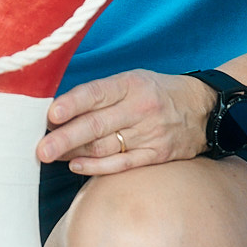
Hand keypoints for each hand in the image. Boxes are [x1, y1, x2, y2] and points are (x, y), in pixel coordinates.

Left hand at [39, 70, 216, 173]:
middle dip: (65, 138)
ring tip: (51, 155)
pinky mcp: (157, 154)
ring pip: (104, 146)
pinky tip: (77, 166)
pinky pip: (122, 164)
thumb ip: (101, 95)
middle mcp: (141, 108)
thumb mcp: (134, 80)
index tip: (50, 116)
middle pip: (96, 125)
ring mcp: (150, 133)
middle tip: (41, 150)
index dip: (72, 104)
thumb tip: (59, 114)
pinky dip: (97, 166)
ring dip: (74, 153)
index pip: (97, 92)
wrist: (205, 109)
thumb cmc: (159, 93)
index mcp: (132, 83)